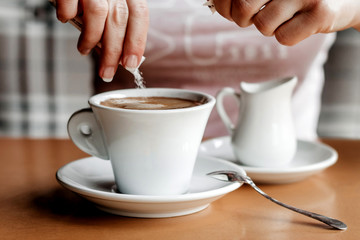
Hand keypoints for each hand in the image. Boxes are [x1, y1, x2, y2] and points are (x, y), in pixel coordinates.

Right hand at [55, 0, 148, 80]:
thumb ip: (114, 22)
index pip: (139, 15)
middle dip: (113, 52)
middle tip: (107, 72)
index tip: (131, 63)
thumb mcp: (108, 1)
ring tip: (84, 50)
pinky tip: (67, 19)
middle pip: (120, 20)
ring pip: (98, 15)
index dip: (136, 41)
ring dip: (90, 40)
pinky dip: (67, 17)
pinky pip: (70, 5)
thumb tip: (115, 53)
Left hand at [213, 0, 359, 45]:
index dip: (223, 4)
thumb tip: (217, 5)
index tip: (228, 10)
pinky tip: (299, 23)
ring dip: (270, 27)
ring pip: (263, 26)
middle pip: (243, 8)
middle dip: (242, 18)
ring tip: (286, 16)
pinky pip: (284, 38)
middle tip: (254, 16)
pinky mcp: (319, 13)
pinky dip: (288, 36)